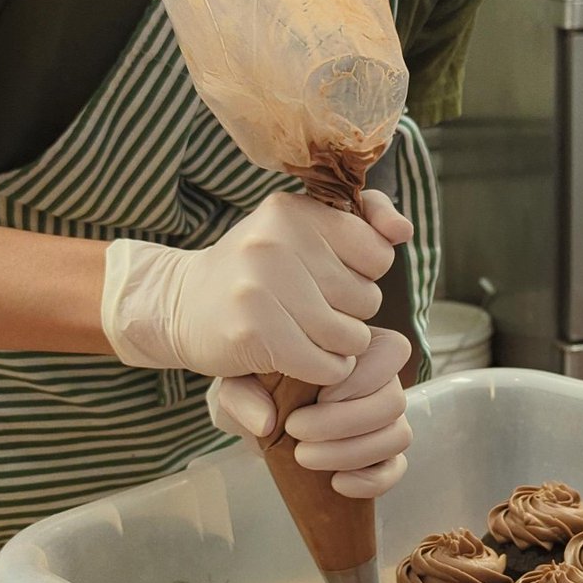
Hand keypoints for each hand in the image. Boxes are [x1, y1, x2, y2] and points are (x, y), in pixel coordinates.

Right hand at [101, 190, 412, 381]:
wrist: (179, 305)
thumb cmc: (256, 271)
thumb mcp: (301, 229)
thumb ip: (364, 219)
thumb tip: (403, 230)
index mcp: (295, 211)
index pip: (379, 253)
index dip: (361, 275)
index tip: (328, 277)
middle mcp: (277, 241)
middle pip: (368, 299)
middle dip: (349, 314)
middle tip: (309, 310)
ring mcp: (262, 286)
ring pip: (351, 336)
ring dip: (338, 347)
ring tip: (306, 336)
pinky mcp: (253, 333)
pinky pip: (326, 365)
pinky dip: (322, 371)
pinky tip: (298, 359)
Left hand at [207, 328, 412, 497]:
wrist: (256, 413)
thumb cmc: (257, 384)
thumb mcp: (240, 380)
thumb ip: (244, 393)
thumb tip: (266, 422)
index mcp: (359, 350)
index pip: (393, 351)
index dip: (361, 377)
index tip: (315, 394)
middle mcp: (381, 382)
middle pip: (394, 400)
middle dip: (344, 421)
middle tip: (296, 429)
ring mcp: (385, 421)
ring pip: (398, 436)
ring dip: (352, 452)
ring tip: (303, 456)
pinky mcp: (381, 457)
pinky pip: (395, 469)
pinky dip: (370, 480)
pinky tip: (335, 483)